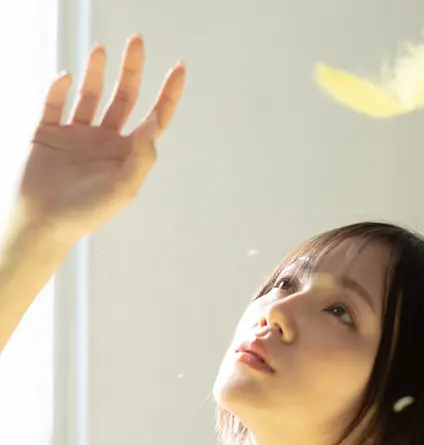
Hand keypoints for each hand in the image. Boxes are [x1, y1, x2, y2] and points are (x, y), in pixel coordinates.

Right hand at [12, 34, 185, 243]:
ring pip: (90, 94)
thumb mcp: (124, 188)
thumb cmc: (86, 212)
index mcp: (126, 154)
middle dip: (132, 69)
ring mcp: (75, 134)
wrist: (42, 223)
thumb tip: (156, 120)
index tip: (179, 66)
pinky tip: (67, 77)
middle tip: (137, 40)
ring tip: (101, 49)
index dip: (168, 93)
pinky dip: (59, 87)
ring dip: (96, 71)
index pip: (153, 118)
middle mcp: (104, 141)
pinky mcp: (47, 132)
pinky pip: (54, 102)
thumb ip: (143, 155)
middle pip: (124, 97)